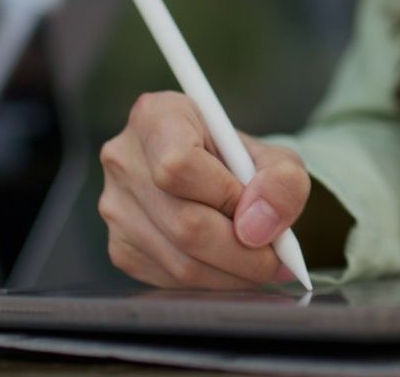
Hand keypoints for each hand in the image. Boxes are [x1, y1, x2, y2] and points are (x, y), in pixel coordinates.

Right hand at [98, 91, 311, 287]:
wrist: (216, 176)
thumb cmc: (241, 161)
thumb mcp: (275, 158)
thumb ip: (282, 182)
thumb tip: (257, 228)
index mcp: (157, 117)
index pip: (179, 165)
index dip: (225, 195)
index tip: (256, 209)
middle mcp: (125, 159)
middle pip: (184, 224)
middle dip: (243, 252)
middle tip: (277, 260)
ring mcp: (117, 206)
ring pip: (180, 261)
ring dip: (233, 274)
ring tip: (263, 266)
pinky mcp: (120, 247)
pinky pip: (171, 280)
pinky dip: (212, 282)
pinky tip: (233, 269)